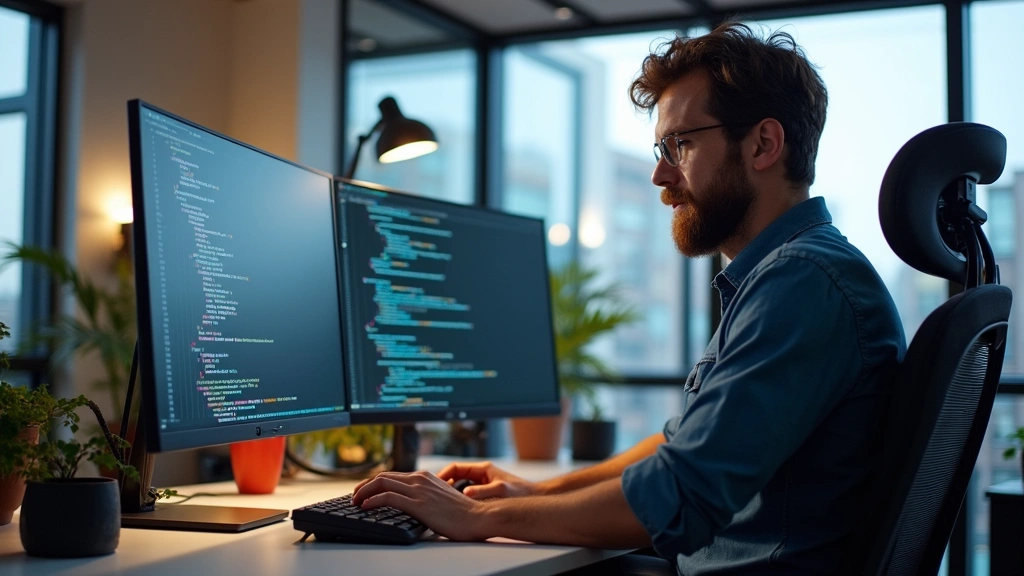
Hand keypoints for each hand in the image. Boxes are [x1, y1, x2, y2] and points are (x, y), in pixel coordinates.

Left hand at [352, 471, 489, 540]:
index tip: (364, 491)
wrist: (477, 517)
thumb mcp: (440, 497)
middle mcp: (419, 479)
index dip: (374, 482)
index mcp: (424, 476)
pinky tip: (365, 506)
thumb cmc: (462, 512)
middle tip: (354, 495)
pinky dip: (372, 500)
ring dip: (363, 492)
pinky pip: (388, 497)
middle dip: (364, 485)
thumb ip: (425, 494)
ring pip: (381, 483)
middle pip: (382, 476)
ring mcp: (418, 490)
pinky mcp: (418, 504)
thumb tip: (411, 501)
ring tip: (355, 501)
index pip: (391, 475)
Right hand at [436, 461, 537, 499]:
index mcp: (482, 469)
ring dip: (451, 495)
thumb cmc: (520, 492)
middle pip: (455, 478)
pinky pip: (467, 497)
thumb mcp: (499, 491)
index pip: (455, 468)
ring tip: (442, 505)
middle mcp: (481, 475)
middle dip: (444, 486)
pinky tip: (456, 512)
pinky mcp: (485, 495)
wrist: (535, 499)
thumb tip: (465, 494)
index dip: (443, 475)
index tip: (434, 485)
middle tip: (433, 497)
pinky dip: (460, 502)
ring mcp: (482, 485)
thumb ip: (482, 492)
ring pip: (460, 488)